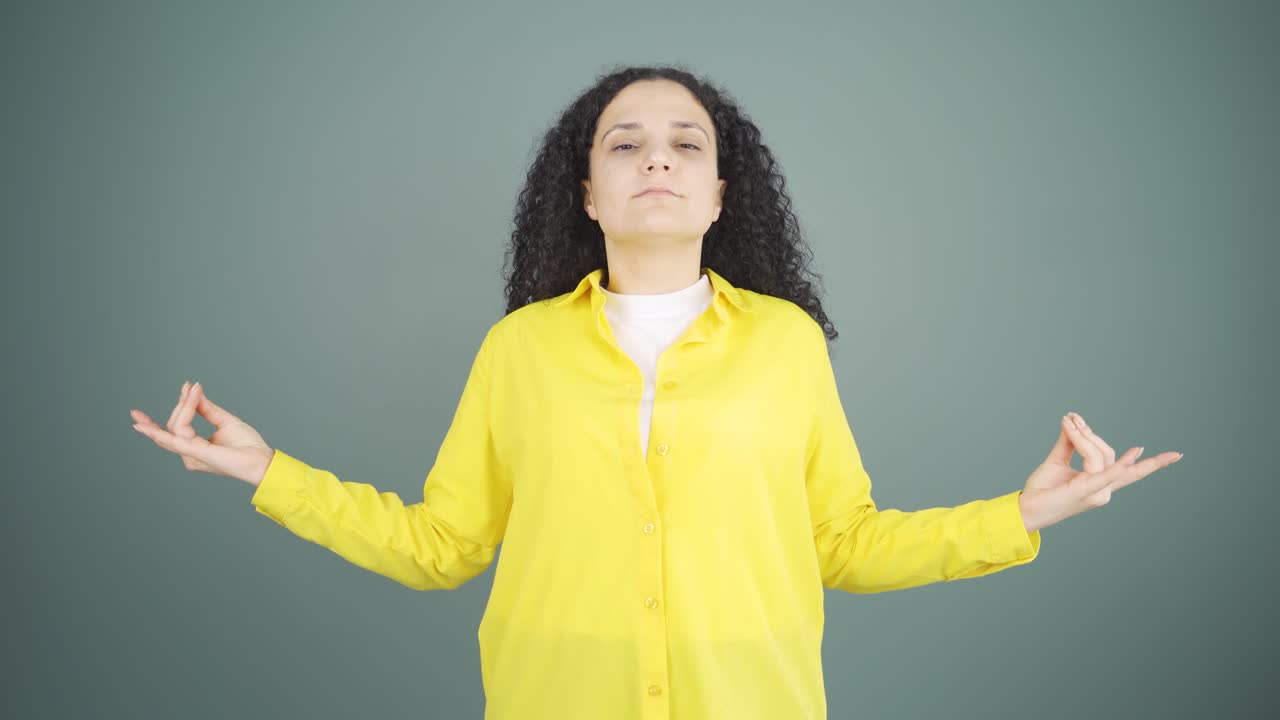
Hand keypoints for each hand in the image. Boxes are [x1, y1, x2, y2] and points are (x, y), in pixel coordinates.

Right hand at [130, 381, 274, 486]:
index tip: (189, 386)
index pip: (178, 425)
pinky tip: (144, 425)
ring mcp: (192, 456)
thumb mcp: (225, 421)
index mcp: (195, 448)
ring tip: (190, 390)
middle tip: (190, 387)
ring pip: (175, 427)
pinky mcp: (197, 454)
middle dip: (181, 404)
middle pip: (173, 425)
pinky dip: (160, 430)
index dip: (181, 405)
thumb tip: (192, 392)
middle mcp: (189, 454)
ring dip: (183, 406)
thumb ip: (206, 409)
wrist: (262, 460)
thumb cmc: (248, 446)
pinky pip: (175, 440)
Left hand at [1018, 412, 1182, 531]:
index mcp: (1100, 485)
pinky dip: (1120, 464)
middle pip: (1109, 454)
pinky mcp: (1085, 492)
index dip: (1155, 465)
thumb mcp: (1057, 461)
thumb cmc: (1042, 490)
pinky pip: (1104, 474)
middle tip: (1071, 418)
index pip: (1132, 473)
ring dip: (1084, 435)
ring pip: (1101, 455)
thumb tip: (1074, 421)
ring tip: (1069, 421)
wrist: (1025, 510)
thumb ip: (1069, 443)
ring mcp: (1096, 493)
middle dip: (1091, 434)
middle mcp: (1103, 491)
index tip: (1169, 453)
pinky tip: (1135, 455)